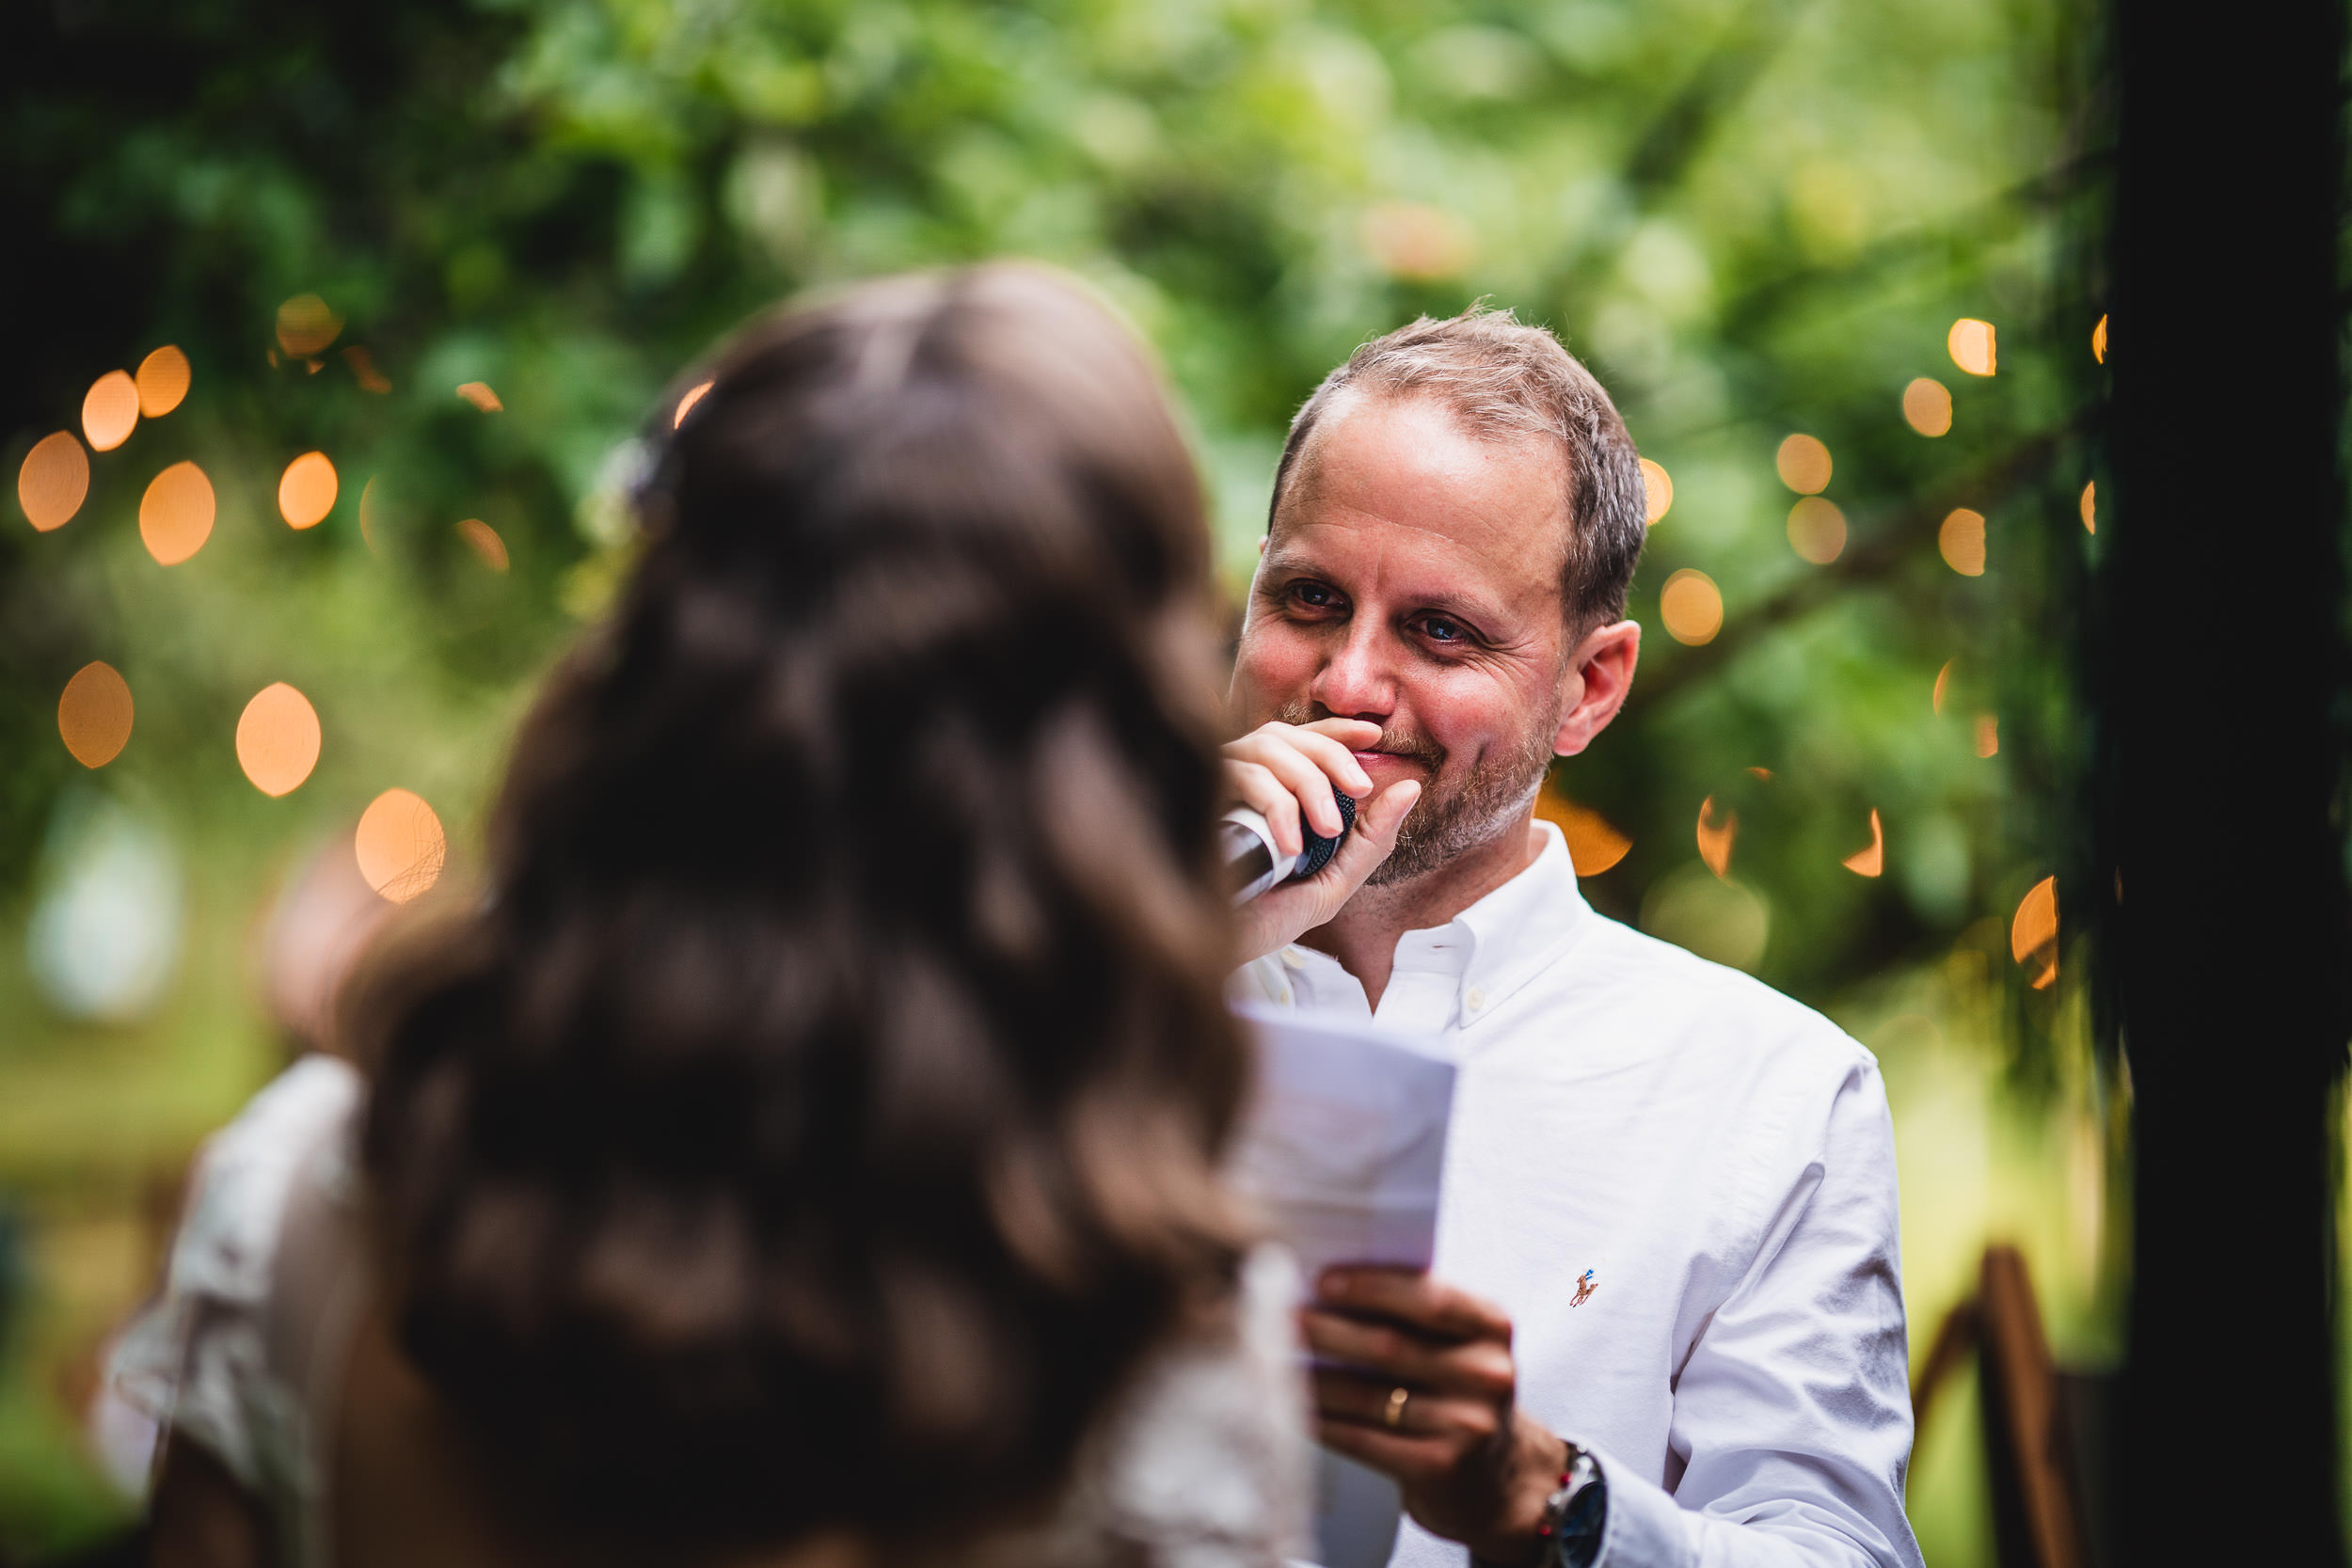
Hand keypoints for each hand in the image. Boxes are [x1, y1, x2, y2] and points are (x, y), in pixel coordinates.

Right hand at [1223, 719, 1419, 964]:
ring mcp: (1218, 787)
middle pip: (1289, 736)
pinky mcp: (1199, 799)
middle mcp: (1245, 782)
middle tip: (1361, 789)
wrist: (1230, 950)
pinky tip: (1288, 847)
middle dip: (1332, 755)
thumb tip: (1411, 787)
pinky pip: (1245, 778)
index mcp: (1276, 793)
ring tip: (1326, 830)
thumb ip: (1374, 836)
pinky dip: (1276, 807)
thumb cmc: (1274, 916)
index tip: (1373, 734)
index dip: (1338, 729)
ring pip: (1267, 748)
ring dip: (1308, 784)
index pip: (1305, 741)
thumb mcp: (1338, 878)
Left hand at [1302, 1267, 1563, 1564]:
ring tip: (1274, 1362)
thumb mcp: (1458, 1345)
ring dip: (1314, 1378)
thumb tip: (1325, 1286)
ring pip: (1370, 1396)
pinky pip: (1364, 1439)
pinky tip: (1294, 1411)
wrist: (1496, 1479)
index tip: (1322, 1280)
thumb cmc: (1457, 1394)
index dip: (1372, 1286)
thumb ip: (1414, 1313)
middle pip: (1390, 1345)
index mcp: (1492, 1328)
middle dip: (1328, 1330)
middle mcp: (1487, 1374)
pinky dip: (1324, 1422)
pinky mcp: (1439, 1467)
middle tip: (1280, 1317)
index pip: (1429, 1297)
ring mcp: (1467, 1425)